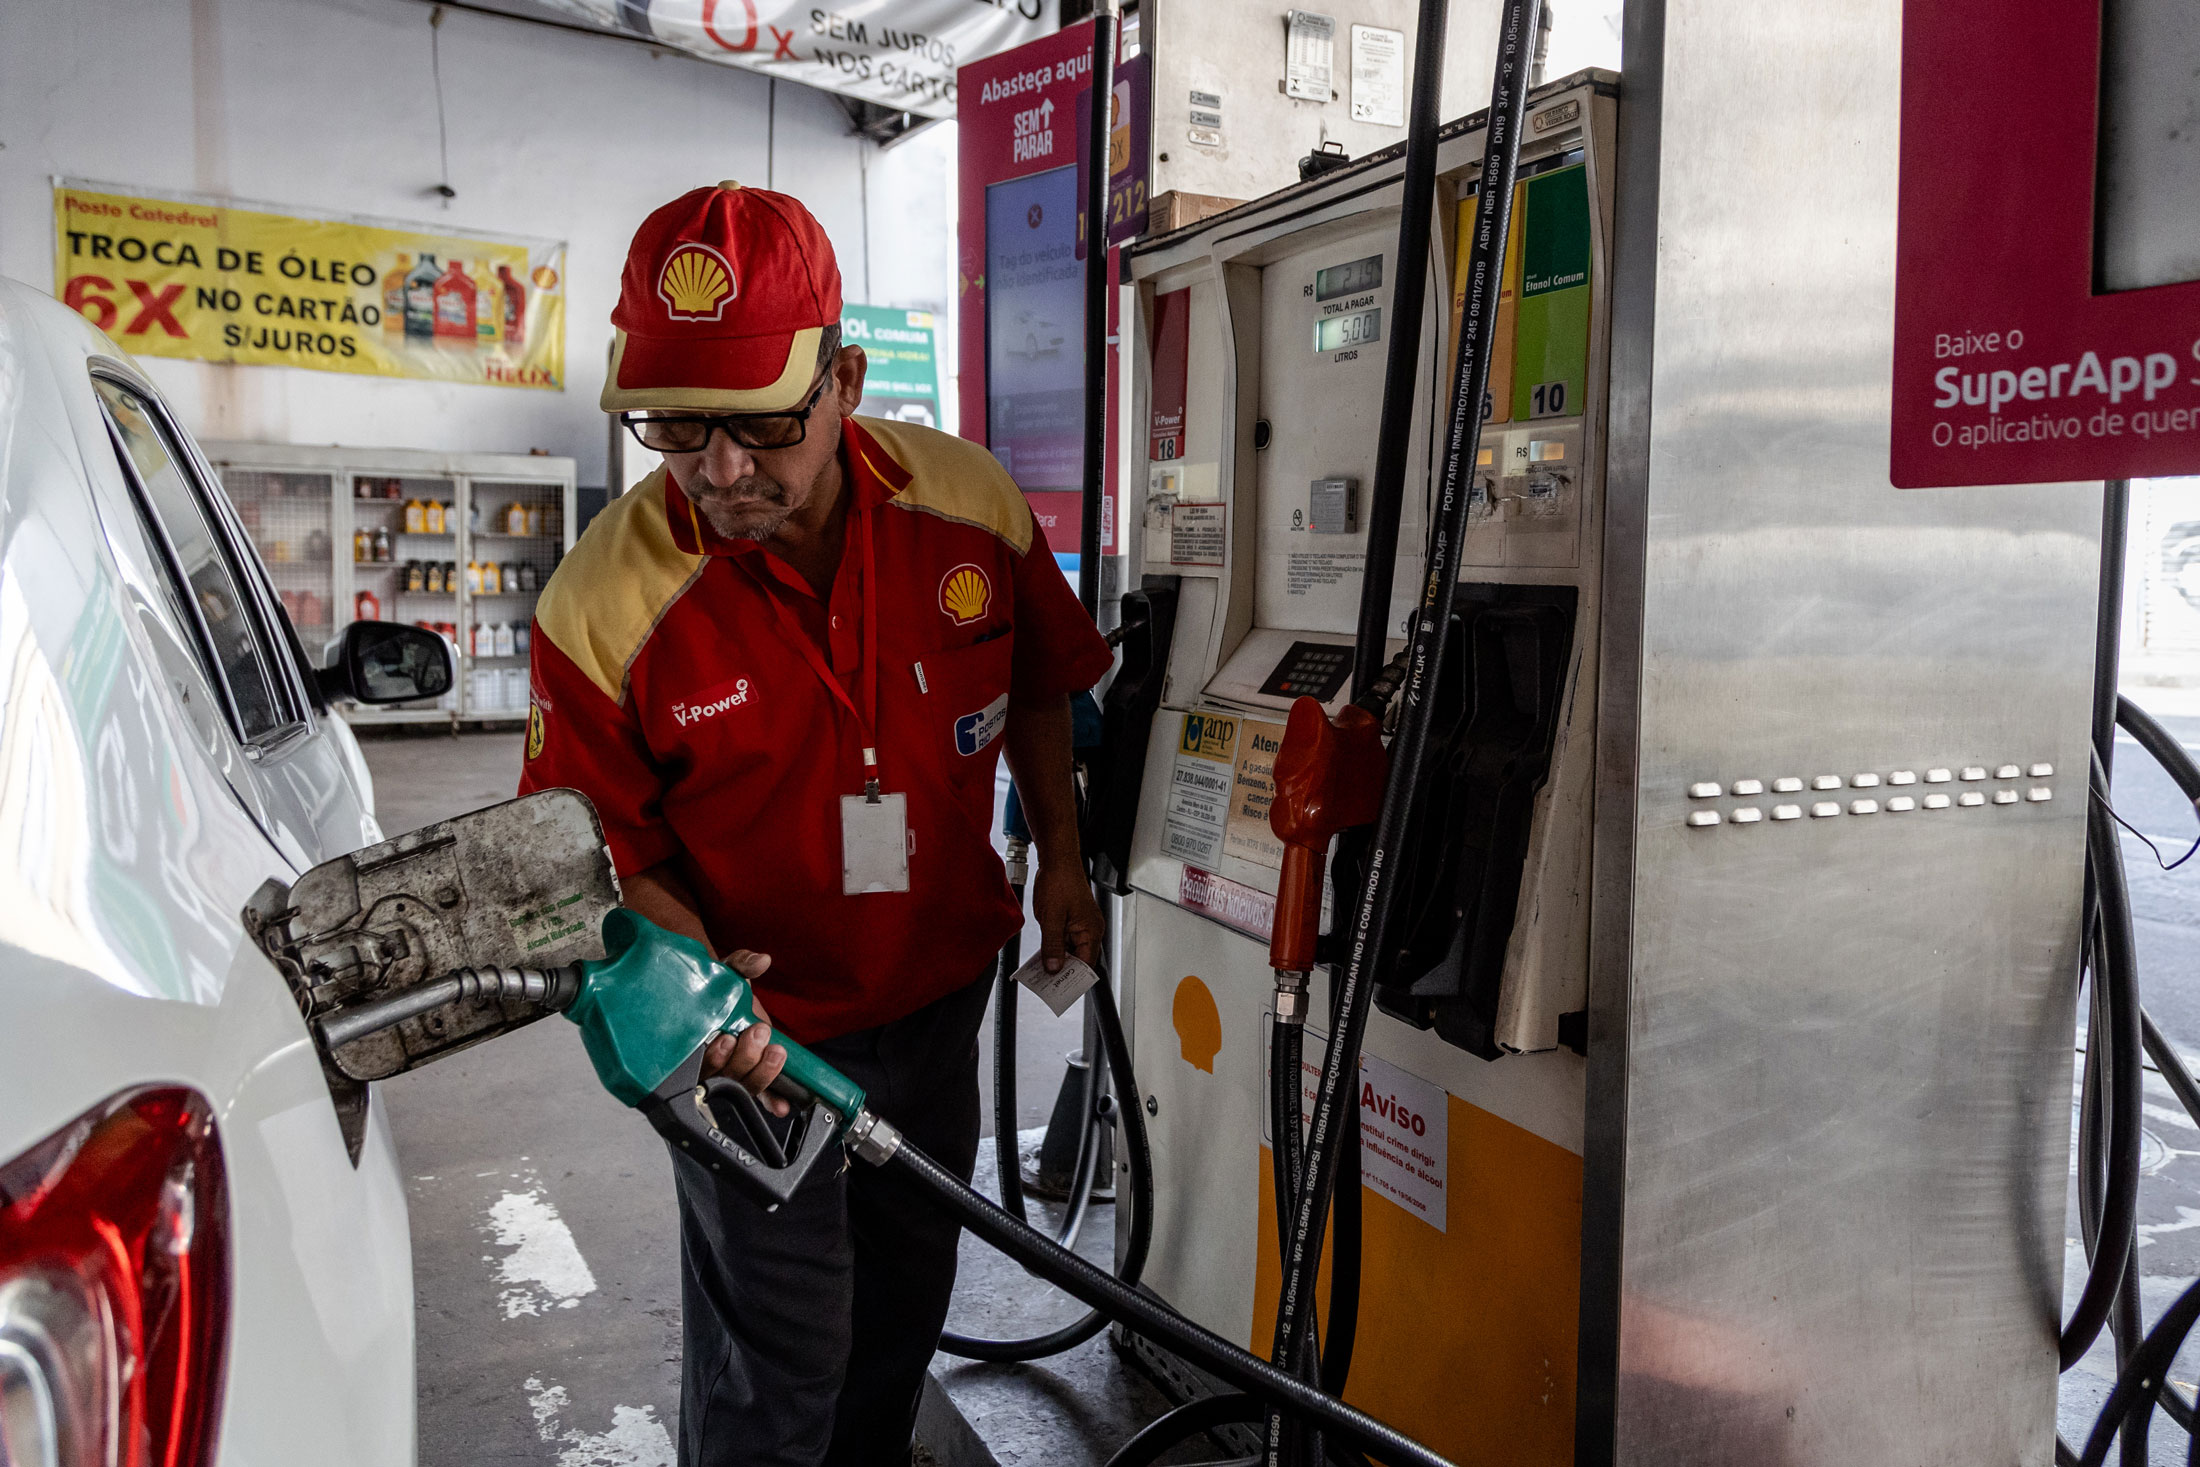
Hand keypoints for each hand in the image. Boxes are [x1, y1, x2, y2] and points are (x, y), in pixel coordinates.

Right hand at [701, 950, 790, 1116]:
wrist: (726, 993)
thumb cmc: (721, 987)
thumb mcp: (729, 971)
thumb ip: (742, 963)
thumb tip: (761, 961)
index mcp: (702, 1040)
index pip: (702, 1061)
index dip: (716, 1057)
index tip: (728, 1038)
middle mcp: (715, 1060)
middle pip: (724, 1076)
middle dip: (744, 1056)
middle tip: (757, 1032)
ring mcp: (733, 1070)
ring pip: (743, 1086)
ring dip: (762, 1072)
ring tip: (775, 1051)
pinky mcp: (751, 1074)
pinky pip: (760, 1095)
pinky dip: (771, 1101)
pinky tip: (782, 1105)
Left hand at [1031, 862, 1102, 973]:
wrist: (1056, 860)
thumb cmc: (1059, 881)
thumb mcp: (1052, 918)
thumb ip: (1053, 946)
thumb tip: (1054, 968)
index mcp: (1091, 930)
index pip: (1086, 963)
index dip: (1073, 978)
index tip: (1059, 988)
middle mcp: (1089, 929)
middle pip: (1079, 959)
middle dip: (1063, 970)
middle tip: (1047, 983)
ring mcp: (1080, 925)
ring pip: (1070, 950)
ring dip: (1057, 959)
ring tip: (1041, 972)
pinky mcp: (1070, 920)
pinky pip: (1063, 940)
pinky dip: (1054, 947)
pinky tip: (1041, 955)